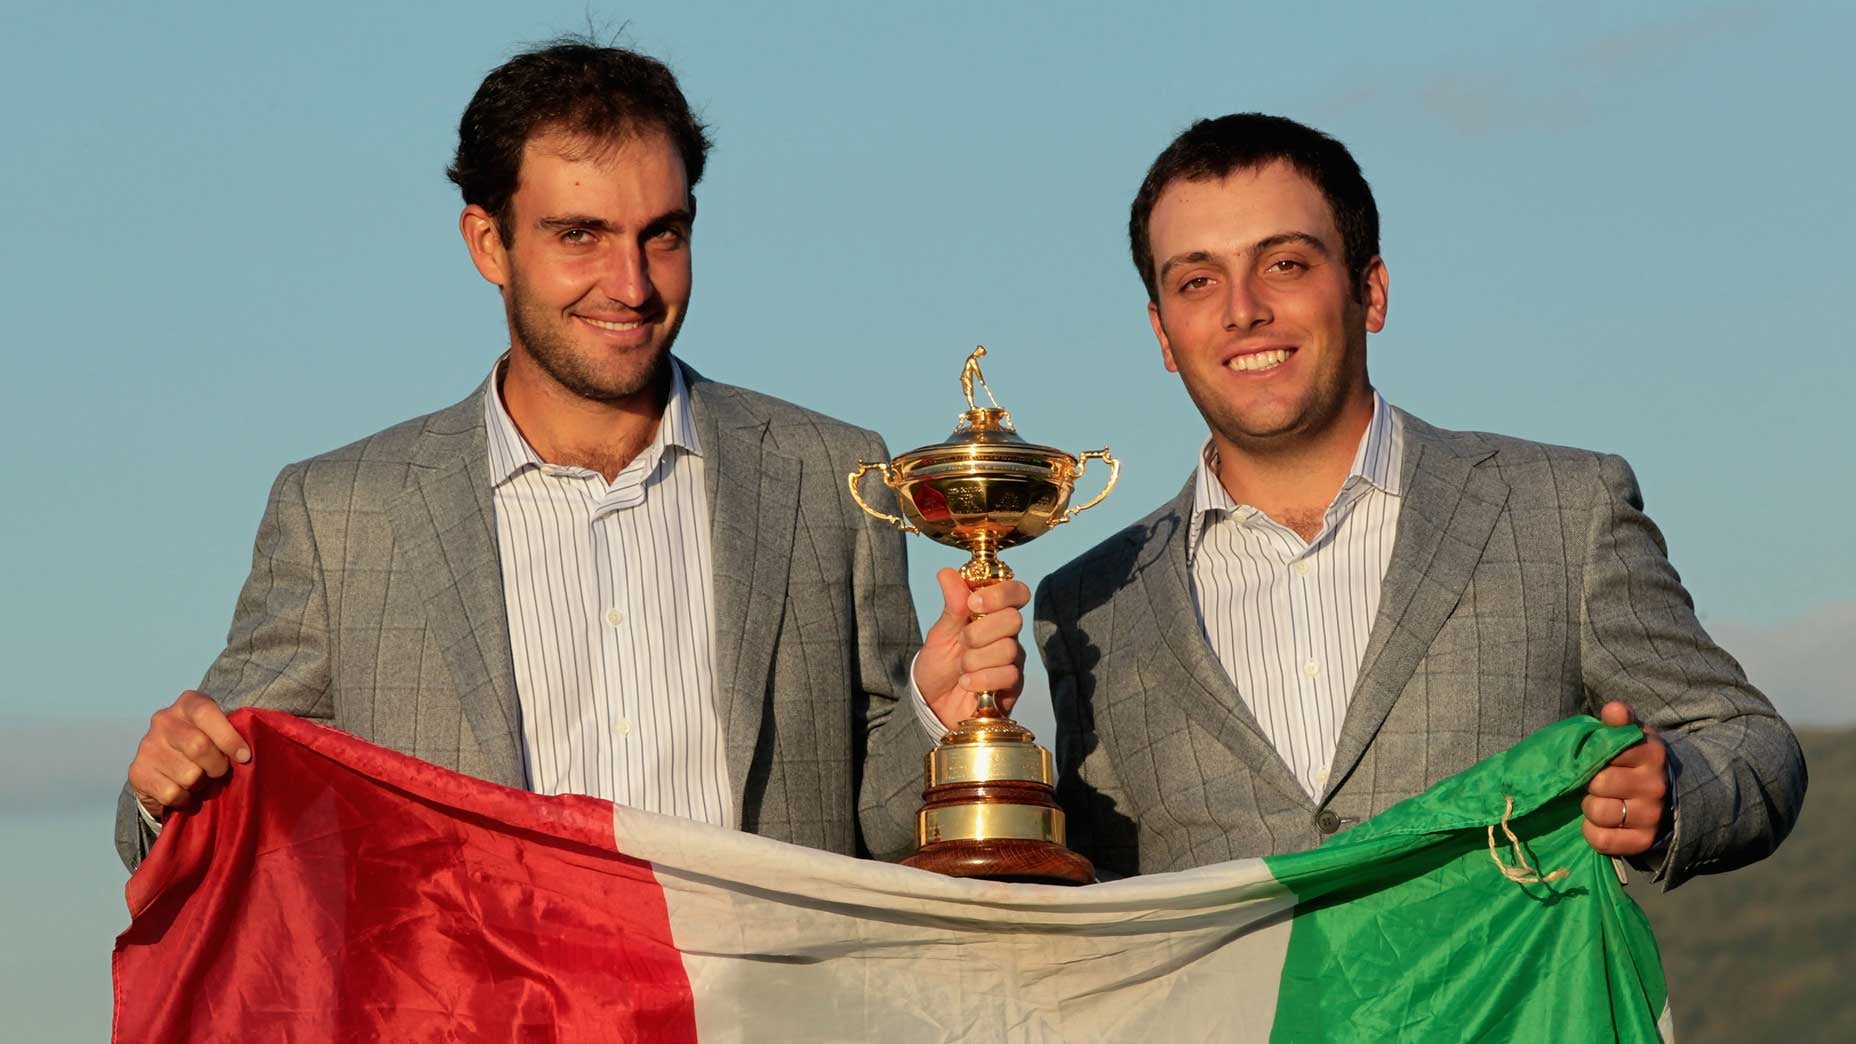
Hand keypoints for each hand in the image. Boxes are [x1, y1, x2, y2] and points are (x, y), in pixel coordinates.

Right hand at [126, 690, 249, 819]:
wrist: (166, 770)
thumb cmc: (205, 748)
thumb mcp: (219, 734)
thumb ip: (232, 735)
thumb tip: (246, 755)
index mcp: (188, 703)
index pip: (206, 713)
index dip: (229, 737)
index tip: (244, 757)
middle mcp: (163, 719)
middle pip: (198, 746)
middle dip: (217, 766)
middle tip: (218, 772)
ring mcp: (147, 745)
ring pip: (188, 775)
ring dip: (200, 784)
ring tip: (197, 779)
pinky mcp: (137, 772)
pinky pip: (172, 793)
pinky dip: (184, 799)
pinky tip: (183, 791)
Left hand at [913, 568, 1029, 729]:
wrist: (933, 702)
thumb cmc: (939, 663)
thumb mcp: (940, 633)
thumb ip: (951, 605)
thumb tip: (947, 572)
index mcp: (993, 613)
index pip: (1016, 592)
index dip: (1000, 594)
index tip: (974, 603)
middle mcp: (1008, 634)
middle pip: (1013, 619)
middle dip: (980, 632)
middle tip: (962, 642)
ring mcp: (1012, 659)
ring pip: (1008, 649)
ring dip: (975, 659)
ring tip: (961, 668)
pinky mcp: (1013, 684)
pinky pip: (1008, 675)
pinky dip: (981, 679)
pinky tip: (967, 683)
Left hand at [1581, 701, 1667, 855]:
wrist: (1666, 796)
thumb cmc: (1634, 761)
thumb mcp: (1631, 735)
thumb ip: (1619, 720)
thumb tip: (1614, 709)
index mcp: (1651, 753)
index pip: (1609, 750)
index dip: (1593, 755)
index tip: (1595, 758)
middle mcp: (1655, 785)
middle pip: (1600, 783)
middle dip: (1588, 783)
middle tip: (1592, 783)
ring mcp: (1652, 815)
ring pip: (1599, 812)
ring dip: (1589, 808)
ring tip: (1596, 801)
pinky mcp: (1644, 840)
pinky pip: (1603, 840)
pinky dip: (1592, 832)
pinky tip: (1597, 823)